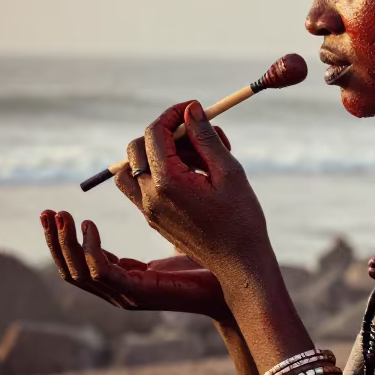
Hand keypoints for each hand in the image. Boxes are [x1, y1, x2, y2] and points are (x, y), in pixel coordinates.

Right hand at [41, 209, 231, 317]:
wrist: (238, 282)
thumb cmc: (213, 257)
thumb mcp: (177, 230)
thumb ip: (158, 214)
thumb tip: (147, 182)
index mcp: (128, 277)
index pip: (83, 262)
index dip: (65, 238)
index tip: (57, 211)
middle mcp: (123, 289)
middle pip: (71, 270)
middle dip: (54, 241)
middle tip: (48, 212)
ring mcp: (129, 294)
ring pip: (79, 273)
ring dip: (64, 244)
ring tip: (61, 215)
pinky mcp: (139, 293)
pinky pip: (103, 273)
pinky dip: (90, 250)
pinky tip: (89, 226)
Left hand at [114, 100, 276, 303]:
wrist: (240, 266)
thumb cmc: (241, 221)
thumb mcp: (230, 173)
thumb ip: (206, 138)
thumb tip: (191, 110)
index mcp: (168, 183)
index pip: (155, 133)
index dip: (173, 114)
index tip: (193, 108)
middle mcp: (150, 197)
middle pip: (137, 147)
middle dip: (165, 133)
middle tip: (198, 136)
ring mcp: (148, 211)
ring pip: (132, 168)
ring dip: (156, 154)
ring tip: (196, 159)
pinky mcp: (153, 219)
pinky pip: (141, 186)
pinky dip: (158, 172)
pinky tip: (192, 177)